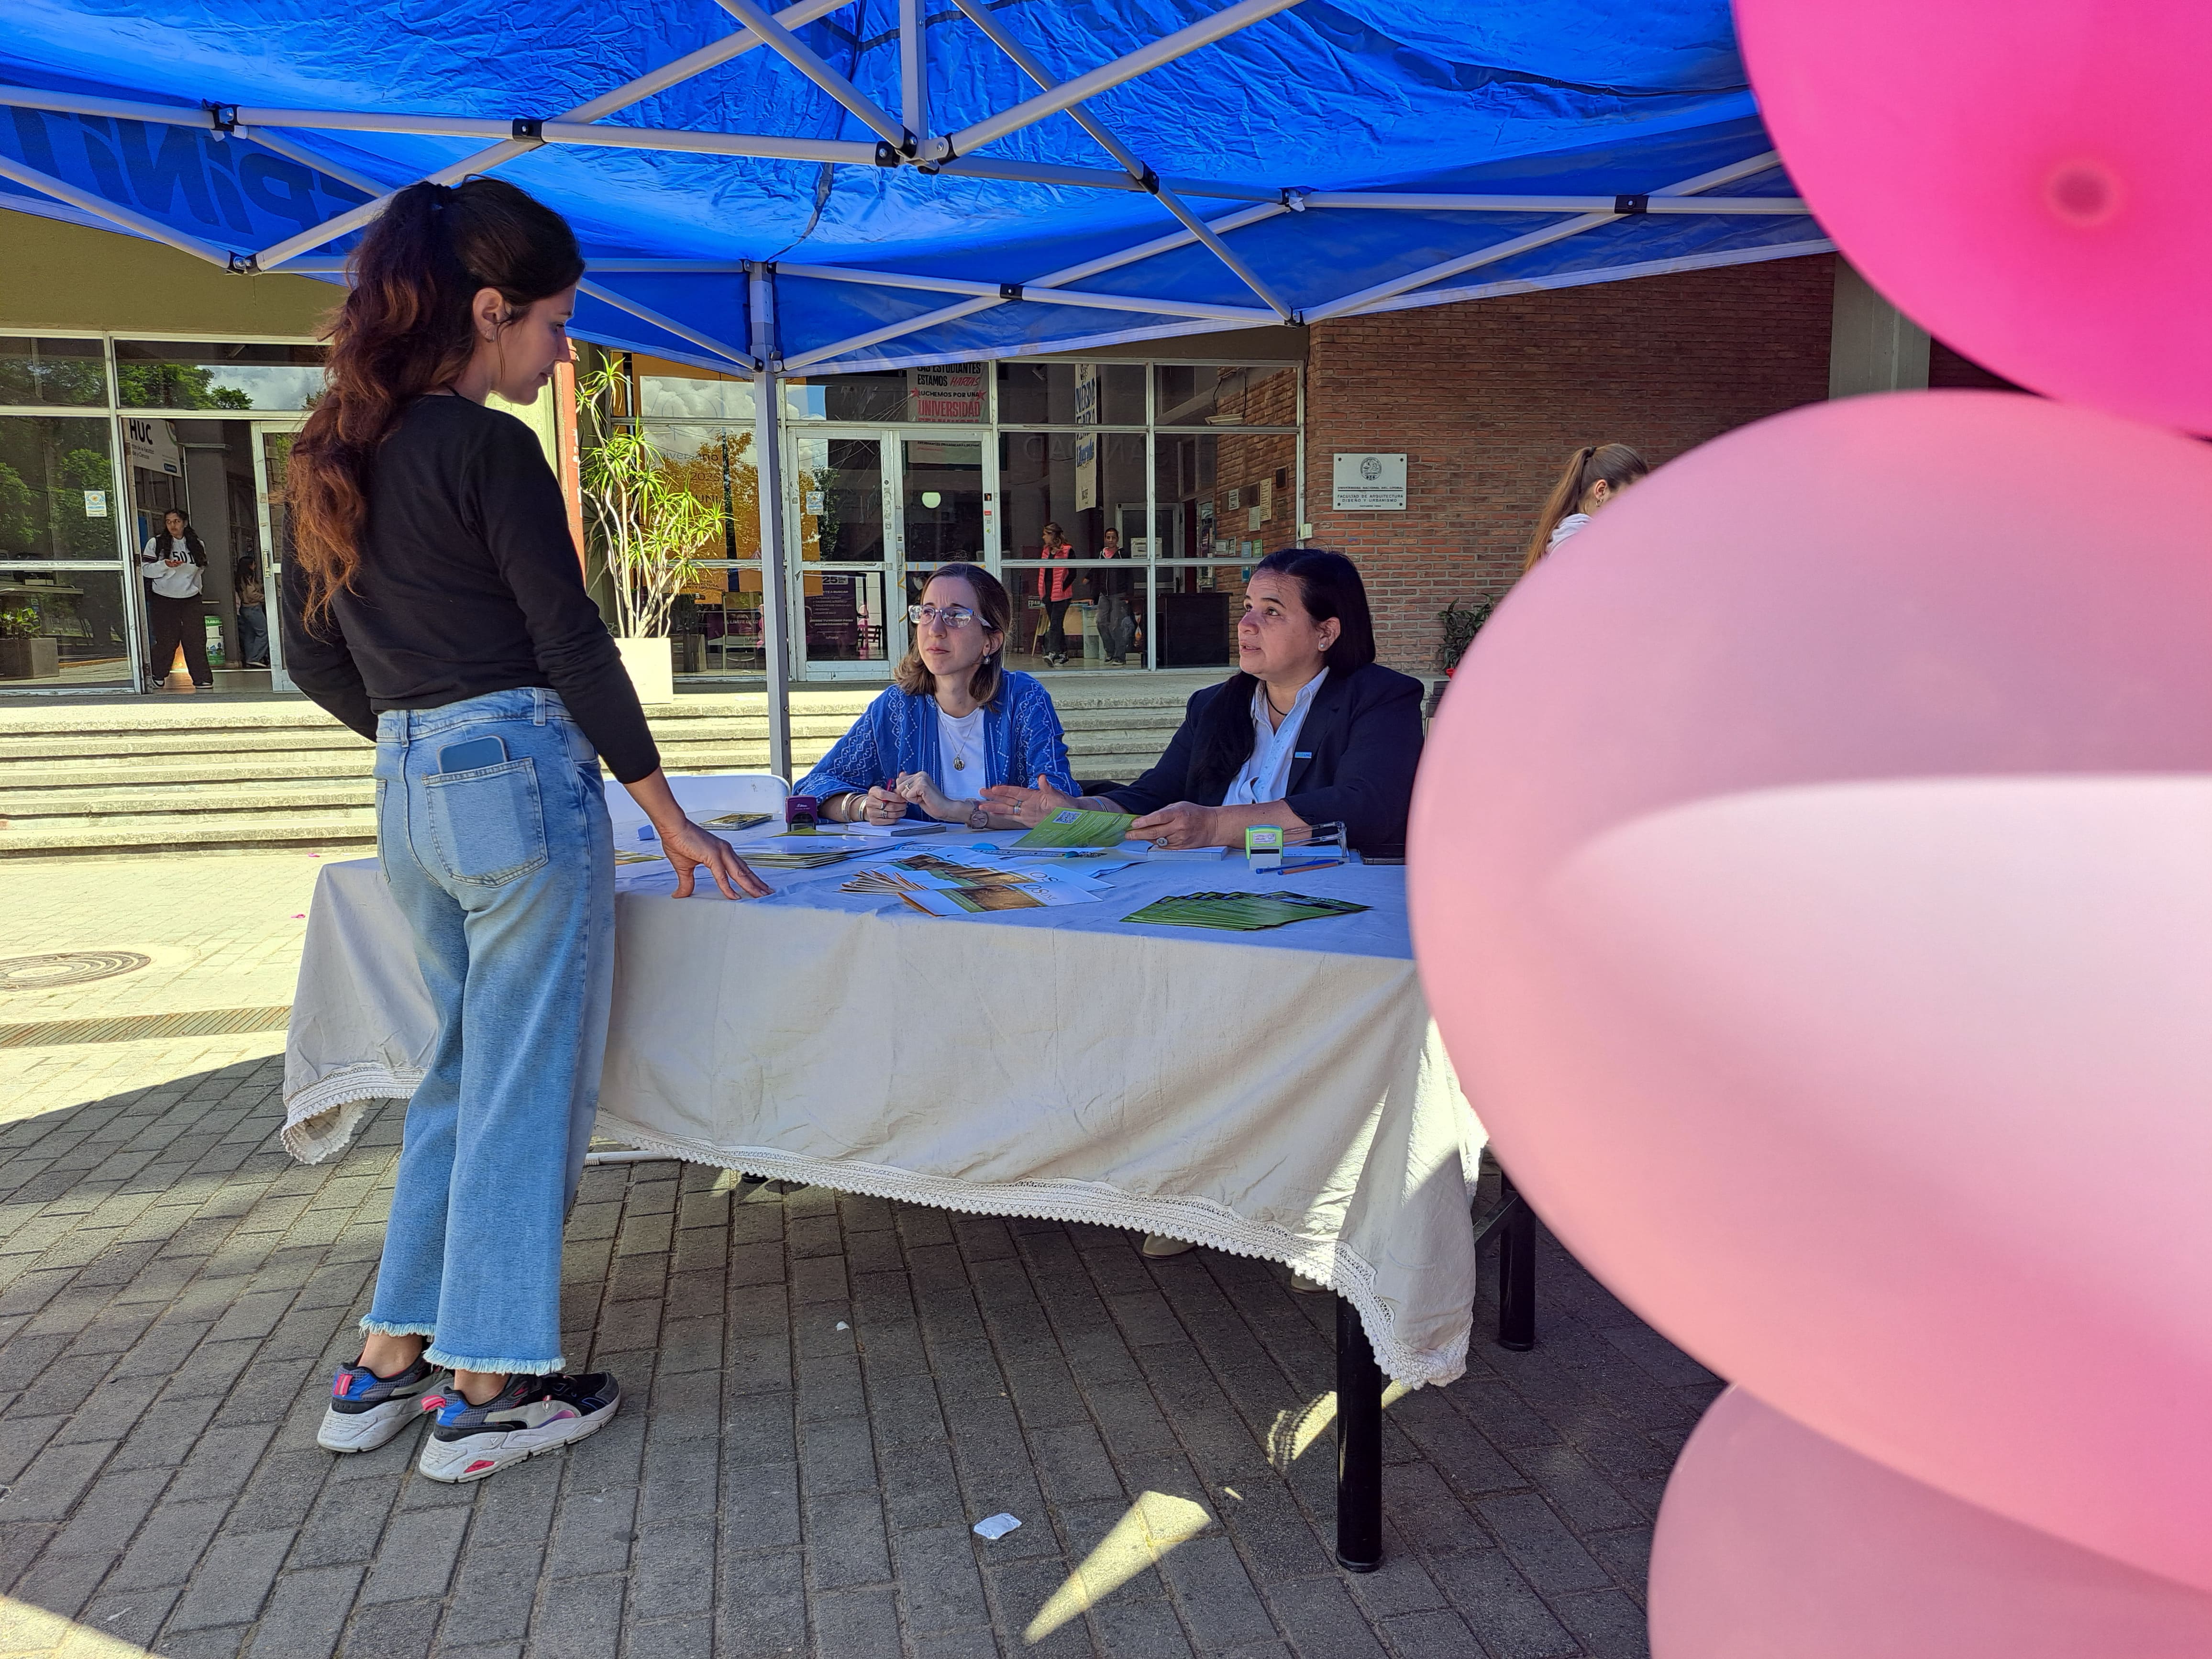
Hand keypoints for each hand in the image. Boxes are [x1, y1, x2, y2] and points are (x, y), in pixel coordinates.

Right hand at [654, 816, 768, 899]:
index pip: (740, 868)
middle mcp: (725, 851)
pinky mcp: (712, 855)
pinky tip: (734, 896)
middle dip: (757, 884)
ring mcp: (721, 852)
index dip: (750, 879)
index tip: (758, 887)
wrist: (671, 827)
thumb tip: (680, 895)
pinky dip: (728, 887)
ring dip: (751, 886)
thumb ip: (687, 882)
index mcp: (722, 852)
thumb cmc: (678, 841)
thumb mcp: (684, 868)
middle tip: (768, 894)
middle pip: (745, 871)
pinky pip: (722, 875)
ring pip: (739, 873)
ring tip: (760, 896)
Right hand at [855, 783, 907, 824]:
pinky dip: (896, 818)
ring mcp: (871, 813)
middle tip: (905, 804)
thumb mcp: (886, 788)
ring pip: (891, 814)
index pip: (884, 795)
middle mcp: (870, 803)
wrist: (870, 806)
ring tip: (903, 809)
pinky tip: (898, 814)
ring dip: (901, 812)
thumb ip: (896, 782)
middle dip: (901, 806)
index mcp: (873, 792)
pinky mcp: (874, 821)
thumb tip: (903, 773)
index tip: (903, 798)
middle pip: (890, 806)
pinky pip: (890, 821)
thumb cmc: (881, 796)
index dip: (896, 797)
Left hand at [893, 771, 961, 822]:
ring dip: (911, 799)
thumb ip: (908, 784)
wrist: (945, 809)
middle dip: (907, 796)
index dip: (904, 792)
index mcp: (919, 775)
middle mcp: (920, 774)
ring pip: (903, 791)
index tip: (917, 795)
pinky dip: (914, 800)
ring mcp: (921, 778)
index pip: (899, 781)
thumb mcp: (916, 793)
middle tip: (920, 797)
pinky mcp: (922, 785)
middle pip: (899, 786)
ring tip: (923, 798)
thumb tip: (900, 775)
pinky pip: (908, 795)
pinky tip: (924, 799)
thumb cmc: (933, 803)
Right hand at [980, 774, 1080, 828]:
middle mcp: (1028, 803)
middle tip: (981, 793)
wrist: (1073, 816)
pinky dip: (1003, 816)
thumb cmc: (1067, 805)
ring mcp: (1027, 811)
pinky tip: (995, 814)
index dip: (1004, 790)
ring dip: (995, 807)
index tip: (993, 788)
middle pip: (1007, 799)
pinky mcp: (1028, 820)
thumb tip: (1042, 778)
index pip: (1015, 792)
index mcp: (1033, 796)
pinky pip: (1013, 818)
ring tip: (982, 806)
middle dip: (994, 796)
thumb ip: (1049, 788)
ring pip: (1007, 809)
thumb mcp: (1059, 797)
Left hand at [1128, 801, 1219, 850]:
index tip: (1133, 824)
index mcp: (1178, 813)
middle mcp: (1179, 827)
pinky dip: (1155, 843)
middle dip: (1138, 834)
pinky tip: (1150, 839)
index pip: (1158, 818)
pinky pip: (1164, 846)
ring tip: (1135, 836)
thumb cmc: (1194, 813)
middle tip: (1128, 835)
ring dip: (1145, 838)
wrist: (1212, 826)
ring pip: (1157, 841)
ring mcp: (1180, 839)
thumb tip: (1145, 819)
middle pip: (1155, 832)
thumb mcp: (1179, 806)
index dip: (1144, 821)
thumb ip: (1163, 812)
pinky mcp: (1181, 848)